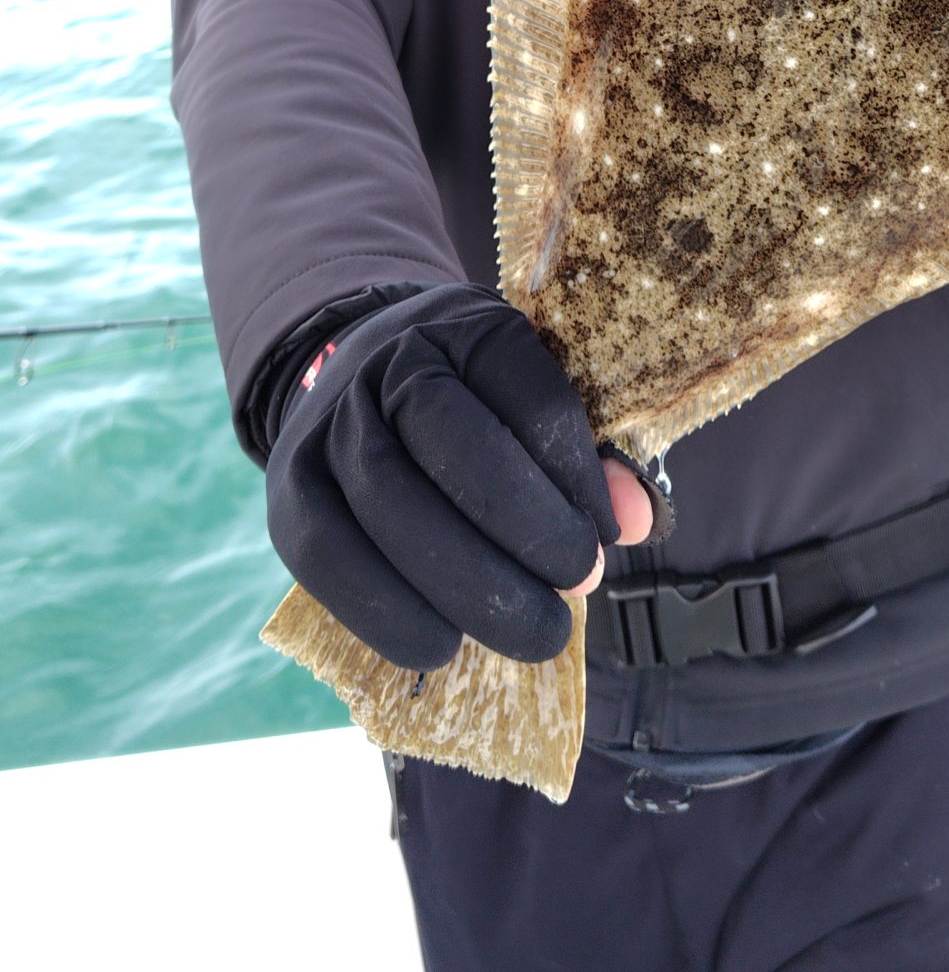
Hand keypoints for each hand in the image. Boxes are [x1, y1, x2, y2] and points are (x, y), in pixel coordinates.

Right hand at [265, 283, 652, 671]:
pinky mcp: (288, 489)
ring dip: (467, 585)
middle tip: (579, 587)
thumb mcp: (532, 403)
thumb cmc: (470, 404)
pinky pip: (329, 557)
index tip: (610, 534)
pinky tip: (444, 644)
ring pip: (389, 504)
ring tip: (533, 632)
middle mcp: (388, 362)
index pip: (529, 393)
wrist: (353, 377)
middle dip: (527, 530)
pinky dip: (388, 612)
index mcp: (467, 326)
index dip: (575, 473)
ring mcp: (328, 423)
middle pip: (454, 445)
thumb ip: (588, 459)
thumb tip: (637, 520)